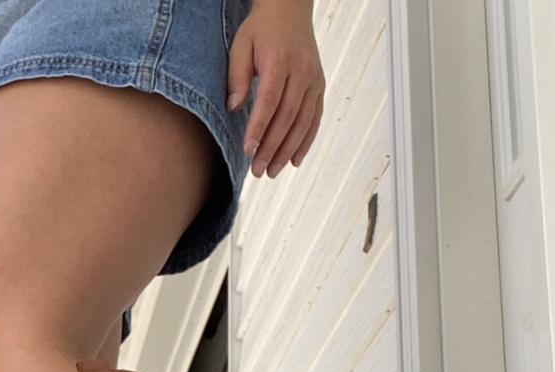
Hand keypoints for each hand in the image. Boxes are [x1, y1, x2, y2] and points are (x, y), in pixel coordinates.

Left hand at [227, 0, 325, 178]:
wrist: (290, 9)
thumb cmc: (261, 29)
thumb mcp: (241, 46)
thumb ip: (237, 77)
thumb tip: (234, 107)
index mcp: (280, 61)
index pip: (270, 101)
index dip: (259, 128)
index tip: (248, 150)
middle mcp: (302, 72)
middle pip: (287, 117)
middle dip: (272, 148)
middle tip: (258, 171)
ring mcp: (314, 79)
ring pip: (303, 122)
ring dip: (287, 151)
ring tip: (272, 172)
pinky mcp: (319, 85)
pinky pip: (315, 117)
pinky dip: (306, 141)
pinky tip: (295, 160)